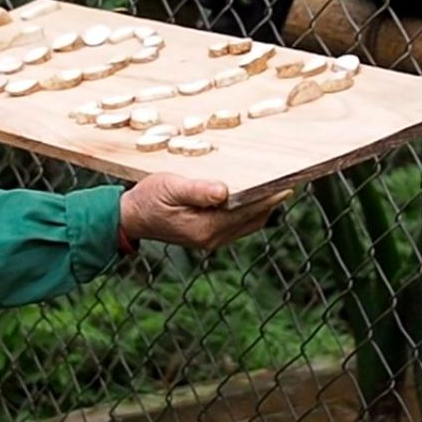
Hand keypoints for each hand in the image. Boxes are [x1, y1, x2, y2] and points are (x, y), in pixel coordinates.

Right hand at [119, 173, 289, 251]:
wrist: (131, 218)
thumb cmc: (148, 199)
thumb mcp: (169, 187)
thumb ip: (197, 190)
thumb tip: (224, 191)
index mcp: (205, 227)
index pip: (245, 211)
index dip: (267, 197)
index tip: (286, 185)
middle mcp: (212, 238)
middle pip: (252, 219)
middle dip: (270, 201)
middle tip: (290, 182)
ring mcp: (211, 239)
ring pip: (248, 223)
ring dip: (262, 207)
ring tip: (278, 188)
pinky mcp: (208, 236)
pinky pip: (238, 224)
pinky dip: (250, 212)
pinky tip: (255, 198)